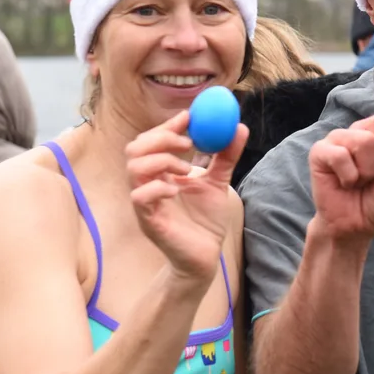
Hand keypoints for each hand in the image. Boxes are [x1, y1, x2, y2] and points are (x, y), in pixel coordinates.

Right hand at [126, 110, 248, 284]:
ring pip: (133, 168)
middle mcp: (149, 184)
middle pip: (135, 148)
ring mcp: (145, 202)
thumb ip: (226, 156)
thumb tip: (240, 127)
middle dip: (162, 138)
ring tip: (187, 169)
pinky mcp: (148, 220)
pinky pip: (139, 197)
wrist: (206, 255)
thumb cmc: (205, 220)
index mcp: (161, 172)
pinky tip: (176, 190)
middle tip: (189, 143)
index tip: (189, 117)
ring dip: (161, 160)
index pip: (151, 140)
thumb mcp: (219, 182)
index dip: (167, 126)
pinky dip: (157, 187)